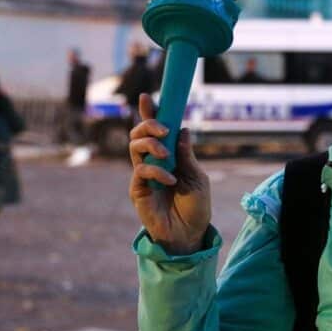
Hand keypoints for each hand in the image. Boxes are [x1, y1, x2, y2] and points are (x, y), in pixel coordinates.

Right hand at [128, 93, 211, 254]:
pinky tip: (170, 181)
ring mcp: (143, 174)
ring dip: (151, 145)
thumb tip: (183, 129)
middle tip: (164, 130)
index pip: (157, 130)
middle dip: (149, 124)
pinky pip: (140, 171)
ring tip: (166, 155)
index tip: (149, 97)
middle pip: (139, 133)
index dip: (151, 113)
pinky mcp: (138, 189)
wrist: (189, 233)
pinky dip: (156, 171)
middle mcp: (153, 161)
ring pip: (134, 147)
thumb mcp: (197, 177)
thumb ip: (187, 155)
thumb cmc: (196, 206)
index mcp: (170, 155)